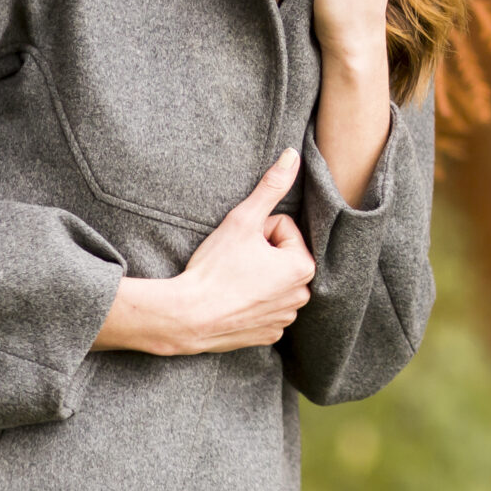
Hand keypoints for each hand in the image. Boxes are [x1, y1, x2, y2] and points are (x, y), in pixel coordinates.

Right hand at [95, 150, 316, 353]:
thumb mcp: (243, 219)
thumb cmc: (215, 267)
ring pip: (273, 281)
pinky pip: (265, 308)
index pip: (283, 228)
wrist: (187, 316)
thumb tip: (293, 155)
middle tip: (233, 263)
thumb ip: (271, 186)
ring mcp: (286, 318)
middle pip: (281, 256)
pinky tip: (232, 302)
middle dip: (260, 254)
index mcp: (303, 266)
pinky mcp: (269, 334)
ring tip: (232, 282)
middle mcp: (302, 295)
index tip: (239, 246)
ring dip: (257, 277)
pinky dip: (251, 303)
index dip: (258, 230)